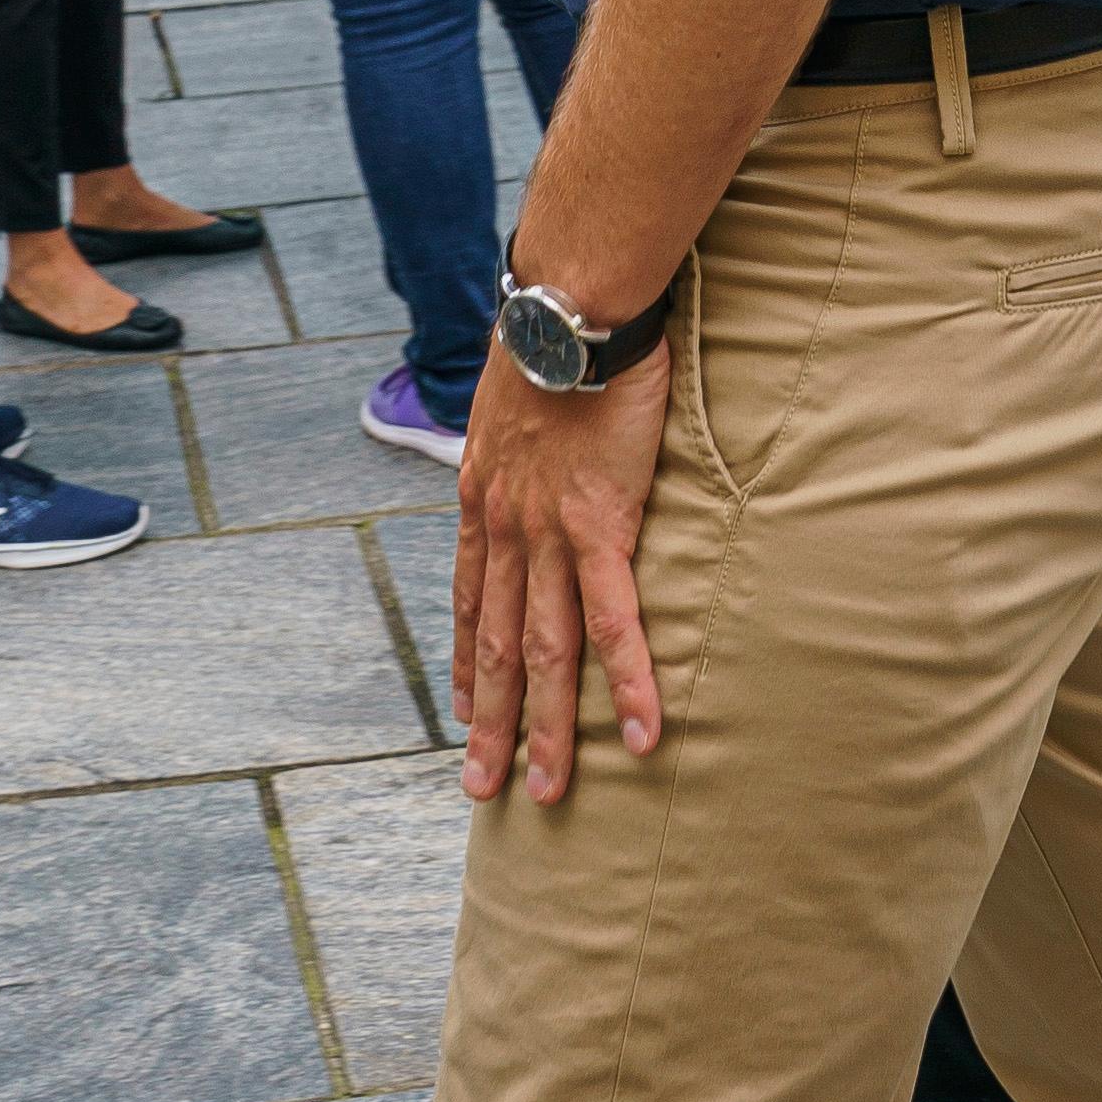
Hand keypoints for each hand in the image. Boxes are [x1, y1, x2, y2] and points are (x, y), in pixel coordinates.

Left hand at [453, 350, 671, 801]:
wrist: (568, 310)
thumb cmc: (551, 338)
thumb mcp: (510, 399)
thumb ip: (519, 444)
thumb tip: (534, 450)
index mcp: (482, 500)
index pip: (468, 601)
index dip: (466, 663)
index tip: (465, 712)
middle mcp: (504, 529)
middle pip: (494, 646)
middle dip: (489, 724)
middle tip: (481, 790)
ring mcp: (547, 535)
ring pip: (542, 651)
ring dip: (545, 728)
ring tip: (548, 792)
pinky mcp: (600, 525)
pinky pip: (613, 619)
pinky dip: (623, 681)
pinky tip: (636, 732)